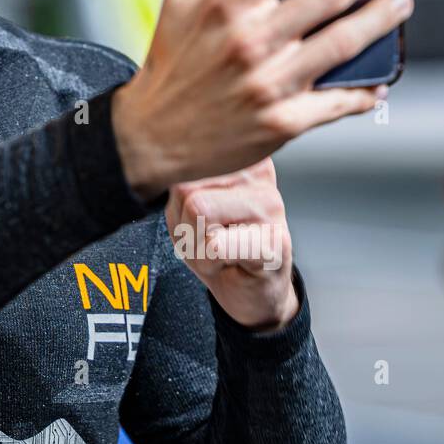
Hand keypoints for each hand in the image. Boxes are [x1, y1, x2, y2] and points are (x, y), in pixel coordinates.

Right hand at [112, 0, 411, 198]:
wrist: (152, 136)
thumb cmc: (173, 60)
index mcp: (223, 3)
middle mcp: (249, 40)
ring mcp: (270, 83)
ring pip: (346, 41)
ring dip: (384, 16)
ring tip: (400, 1)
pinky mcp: (284, 122)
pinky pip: (340, 100)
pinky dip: (366, 88)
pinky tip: (380, 76)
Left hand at [166, 157, 297, 329]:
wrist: (253, 291)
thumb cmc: (218, 246)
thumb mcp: (185, 204)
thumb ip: (177, 179)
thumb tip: (169, 173)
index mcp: (235, 152)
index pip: (182, 155)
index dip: (170, 194)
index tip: (189, 213)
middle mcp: (258, 169)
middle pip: (184, 183)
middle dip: (181, 220)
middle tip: (205, 238)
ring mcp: (270, 203)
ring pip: (197, 209)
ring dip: (195, 242)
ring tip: (217, 250)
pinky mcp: (274, 241)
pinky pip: (215, 244)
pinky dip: (208, 261)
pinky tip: (229, 263)